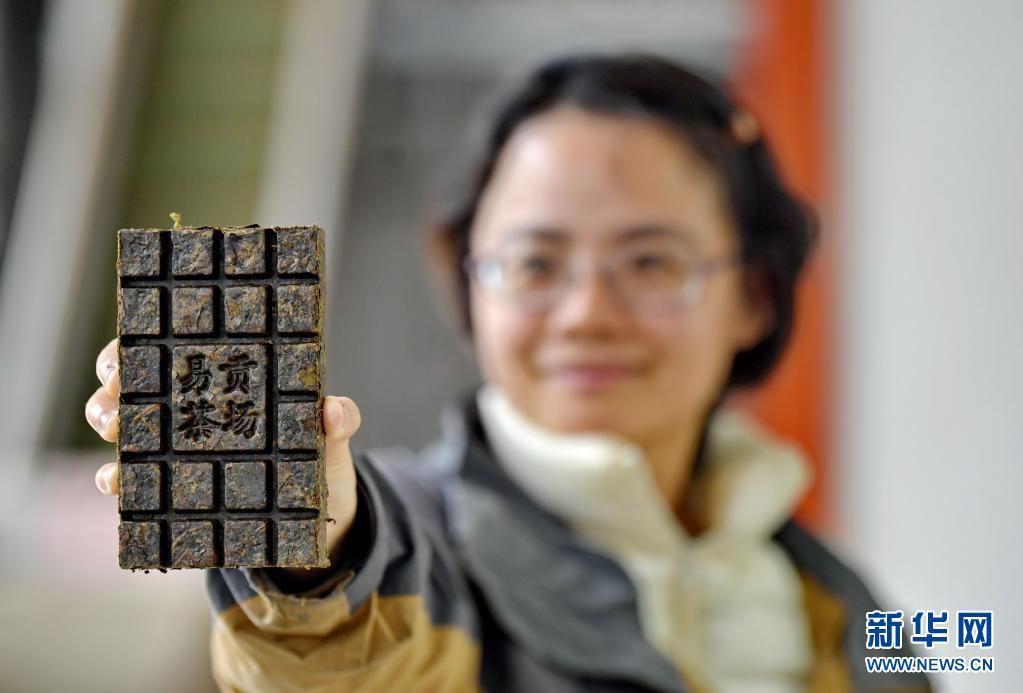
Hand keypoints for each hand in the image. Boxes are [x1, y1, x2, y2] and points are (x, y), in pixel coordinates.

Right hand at [87, 338, 361, 571]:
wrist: (318, 525)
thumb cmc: (321, 464)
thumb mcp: (333, 440)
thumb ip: (339, 421)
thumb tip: (334, 410)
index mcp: (226, 378)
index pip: (174, 346)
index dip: (144, 341)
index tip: (133, 349)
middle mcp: (190, 407)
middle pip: (132, 380)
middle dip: (113, 380)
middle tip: (119, 390)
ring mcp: (175, 448)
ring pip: (120, 424)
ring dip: (105, 421)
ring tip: (115, 436)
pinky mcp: (169, 490)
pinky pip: (129, 480)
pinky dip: (114, 477)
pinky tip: (117, 483)